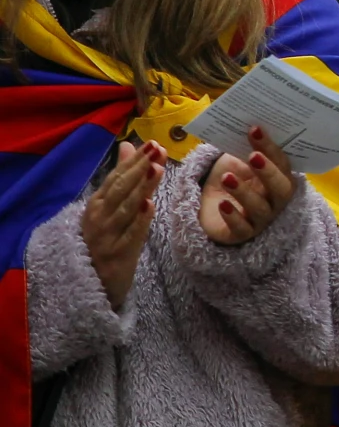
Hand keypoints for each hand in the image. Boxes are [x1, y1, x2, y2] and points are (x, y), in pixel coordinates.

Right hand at [82, 140, 163, 309]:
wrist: (92, 283)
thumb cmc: (103, 240)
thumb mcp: (109, 208)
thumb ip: (121, 178)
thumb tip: (128, 146)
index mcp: (96, 204)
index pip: (115, 178)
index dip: (133, 161)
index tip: (152, 144)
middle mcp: (98, 217)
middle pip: (120, 189)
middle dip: (139, 168)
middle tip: (158, 150)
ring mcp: (107, 236)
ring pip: (126, 208)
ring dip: (141, 188)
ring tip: (156, 169)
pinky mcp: (117, 254)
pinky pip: (130, 234)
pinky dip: (139, 220)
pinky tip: (149, 205)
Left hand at [201, 126, 299, 245]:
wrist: (214, 208)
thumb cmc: (233, 178)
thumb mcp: (239, 162)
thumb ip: (245, 148)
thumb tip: (246, 124)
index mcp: (279, 178)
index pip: (282, 163)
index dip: (270, 147)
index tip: (254, 130)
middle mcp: (275, 200)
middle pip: (280, 188)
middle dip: (268, 172)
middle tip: (252, 156)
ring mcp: (261, 219)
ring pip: (260, 209)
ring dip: (244, 192)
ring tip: (227, 178)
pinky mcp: (242, 234)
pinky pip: (241, 228)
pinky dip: (233, 216)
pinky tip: (222, 204)